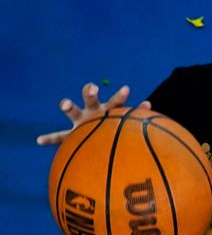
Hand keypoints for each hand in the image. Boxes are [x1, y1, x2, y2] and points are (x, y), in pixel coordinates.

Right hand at [36, 83, 150, 145]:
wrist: (101, 146)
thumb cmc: (115, 137)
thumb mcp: (126, 132)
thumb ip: (137, 121)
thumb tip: (150, 107)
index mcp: (108, 111)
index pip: (115, 101)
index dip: (121, 96)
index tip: (128, 89)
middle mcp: (92, 112)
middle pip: (90, 98)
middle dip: (90, 91)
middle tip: (93, 88)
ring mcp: (80, 121)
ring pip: (72, 110)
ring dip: (68, 105)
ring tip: (65, 104)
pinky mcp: (70, 136)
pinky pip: (58, 137)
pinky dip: (50, 138)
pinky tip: (39, 140)